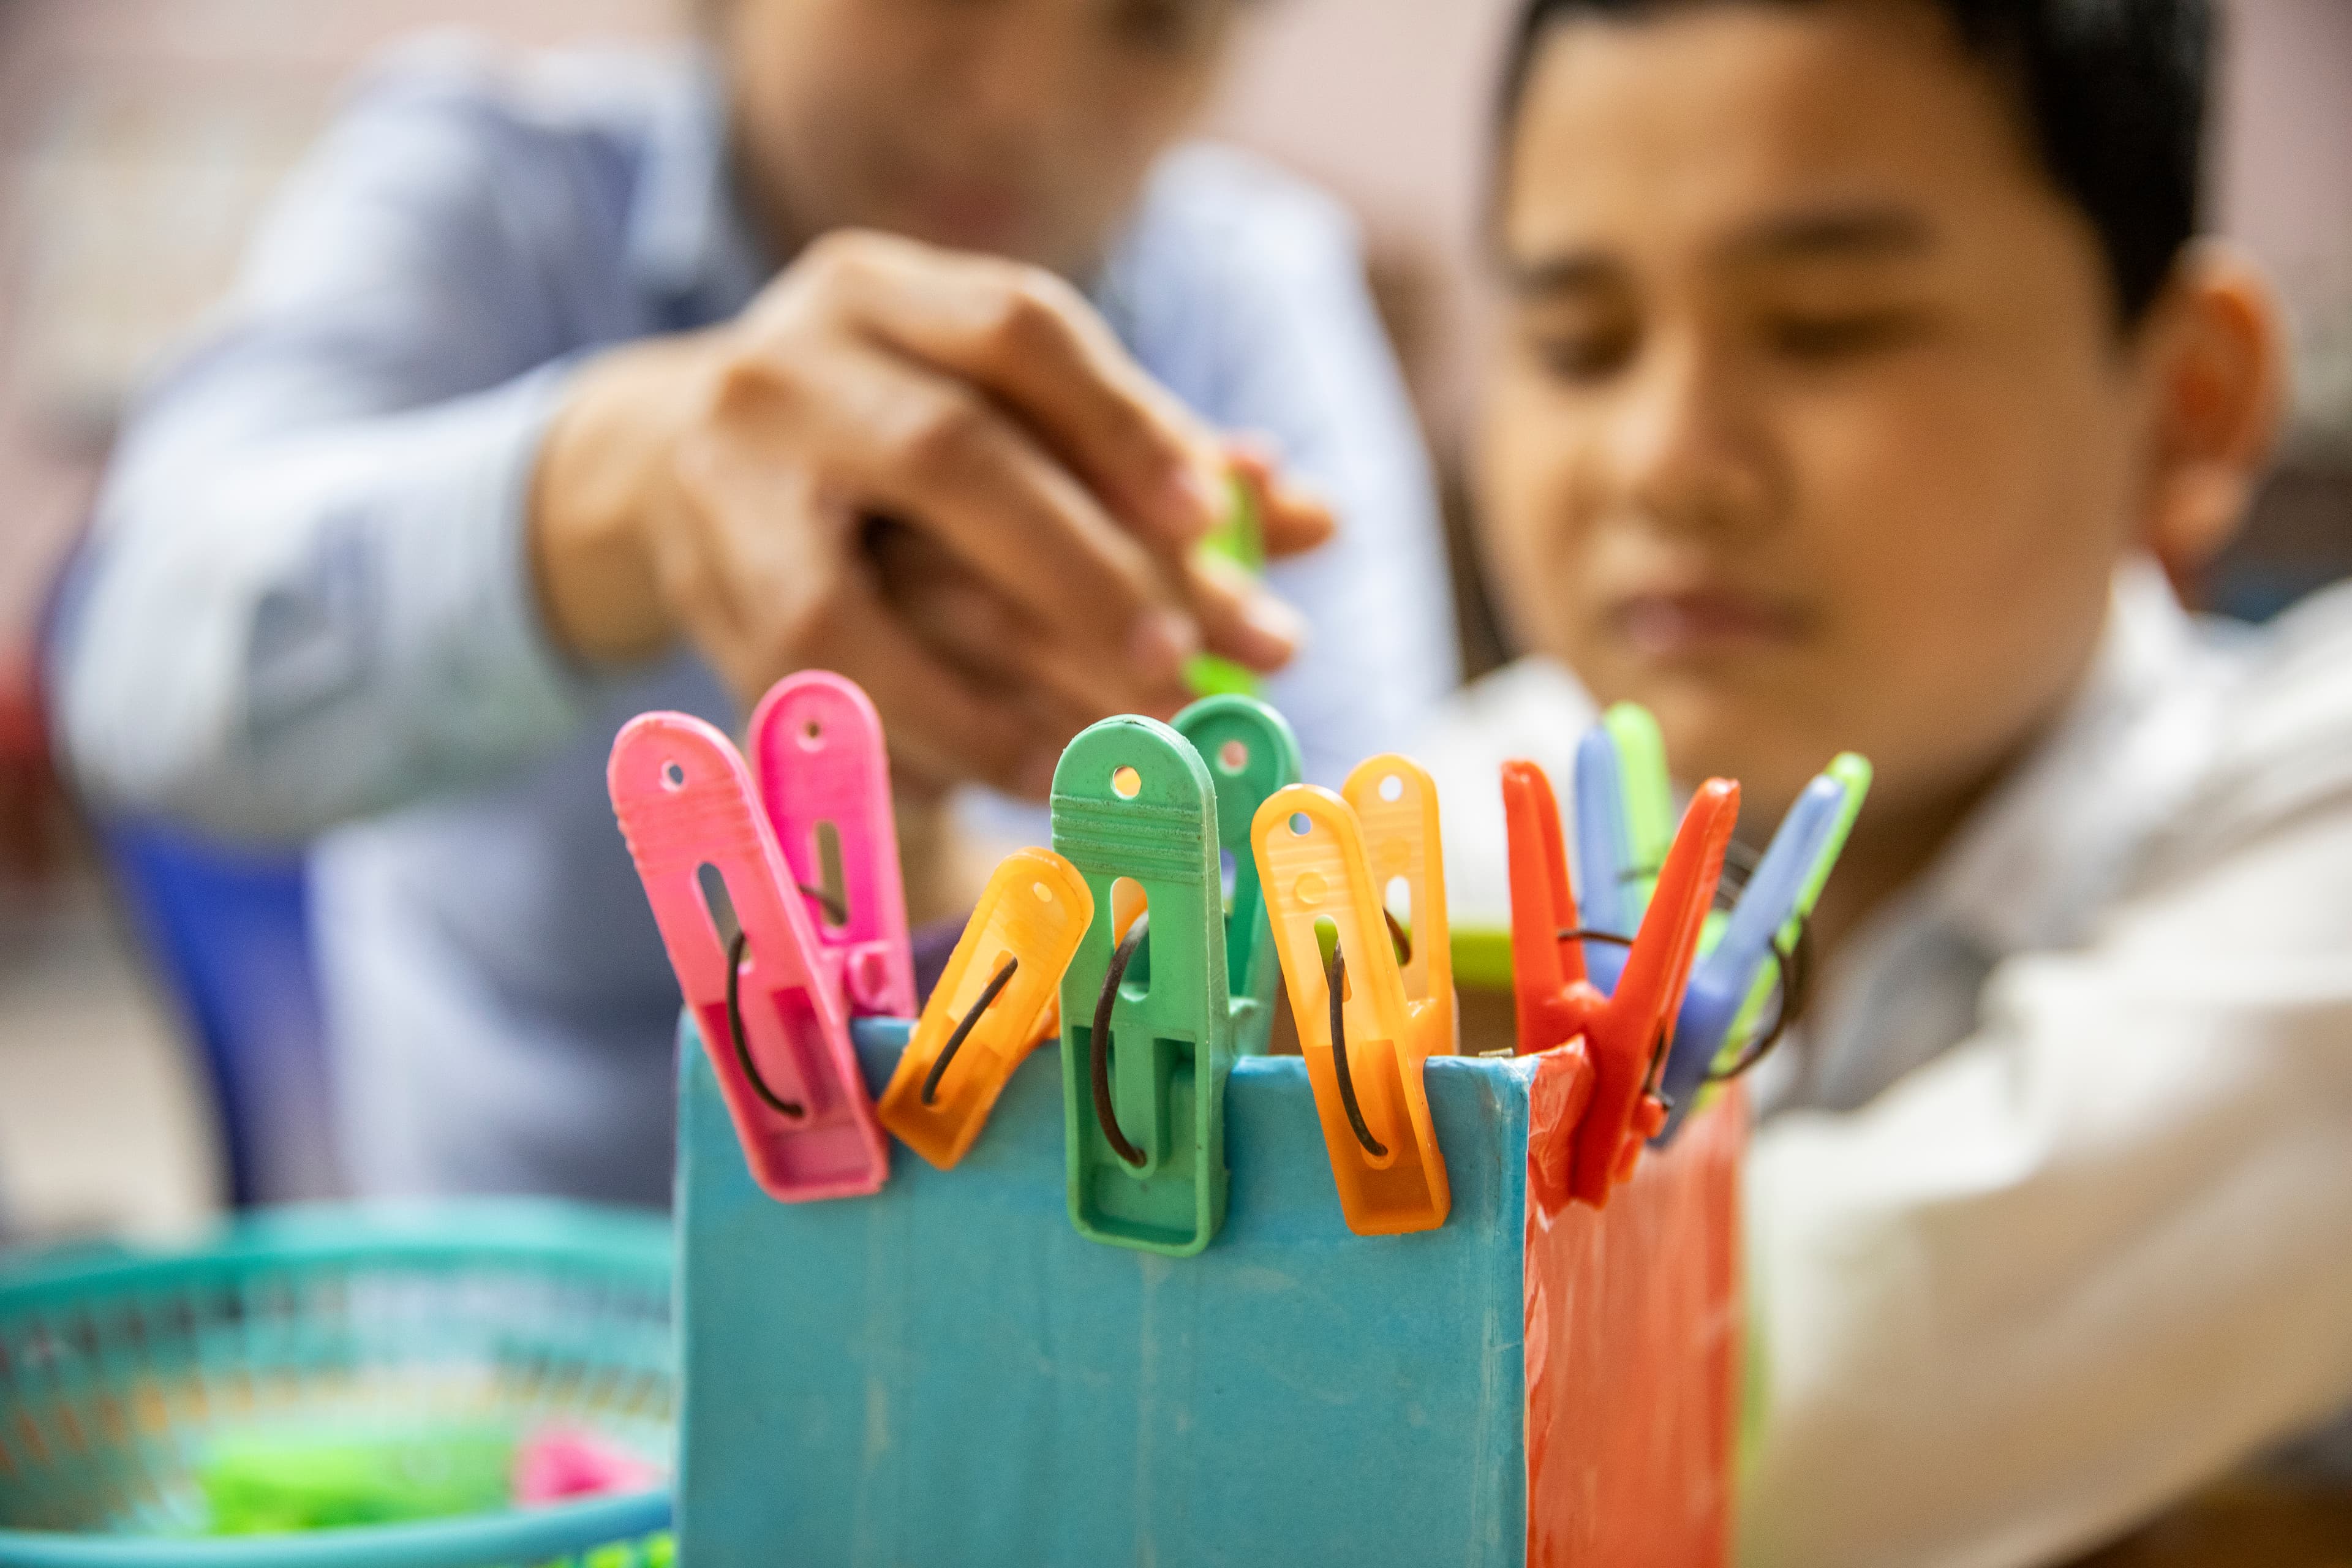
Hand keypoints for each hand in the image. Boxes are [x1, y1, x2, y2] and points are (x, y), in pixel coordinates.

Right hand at [529, 230, 1309, 795]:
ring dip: (1008, 689)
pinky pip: (822, 695)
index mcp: (881, 290)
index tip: (1215, 518)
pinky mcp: (702, 611)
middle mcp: (788, 368)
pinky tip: (1043, 775)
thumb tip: (1318, 520)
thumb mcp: (1012, 417)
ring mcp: (723, 490)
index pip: (1018, 330)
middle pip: (948, 459)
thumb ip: (1154, 459)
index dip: (1122, 422)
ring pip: (861, 603)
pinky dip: (941, 738)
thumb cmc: (897, 446)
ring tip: (1135, 747)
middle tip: (1189, 661)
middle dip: (1081, 570)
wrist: (674, 476)